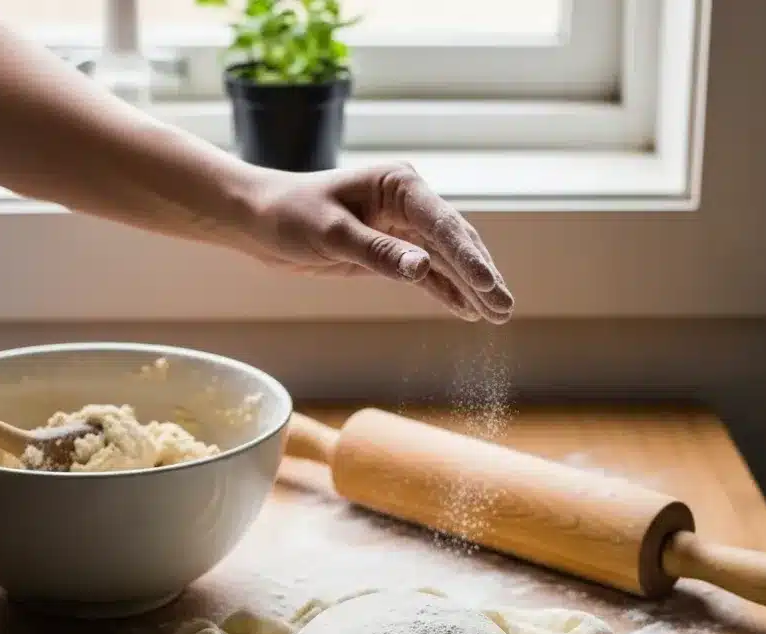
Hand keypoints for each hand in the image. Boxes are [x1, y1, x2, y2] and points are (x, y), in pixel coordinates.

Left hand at [242, 161, 513, 323]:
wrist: (260, 219)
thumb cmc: (289, 215)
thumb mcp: (330, 233)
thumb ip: (377, 252)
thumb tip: (423, 268)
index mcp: (397, 184)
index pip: (441, 224)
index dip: (468, 258)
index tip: (489, 285)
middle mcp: (407, 203)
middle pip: (454, 242)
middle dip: (481, 276)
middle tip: (505, 309)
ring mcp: (401, 227)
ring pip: (446, 260)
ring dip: (471, 288)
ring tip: (498, 316)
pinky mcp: (390, 251)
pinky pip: (427, 274)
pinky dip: (447, 291)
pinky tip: (468, 311)